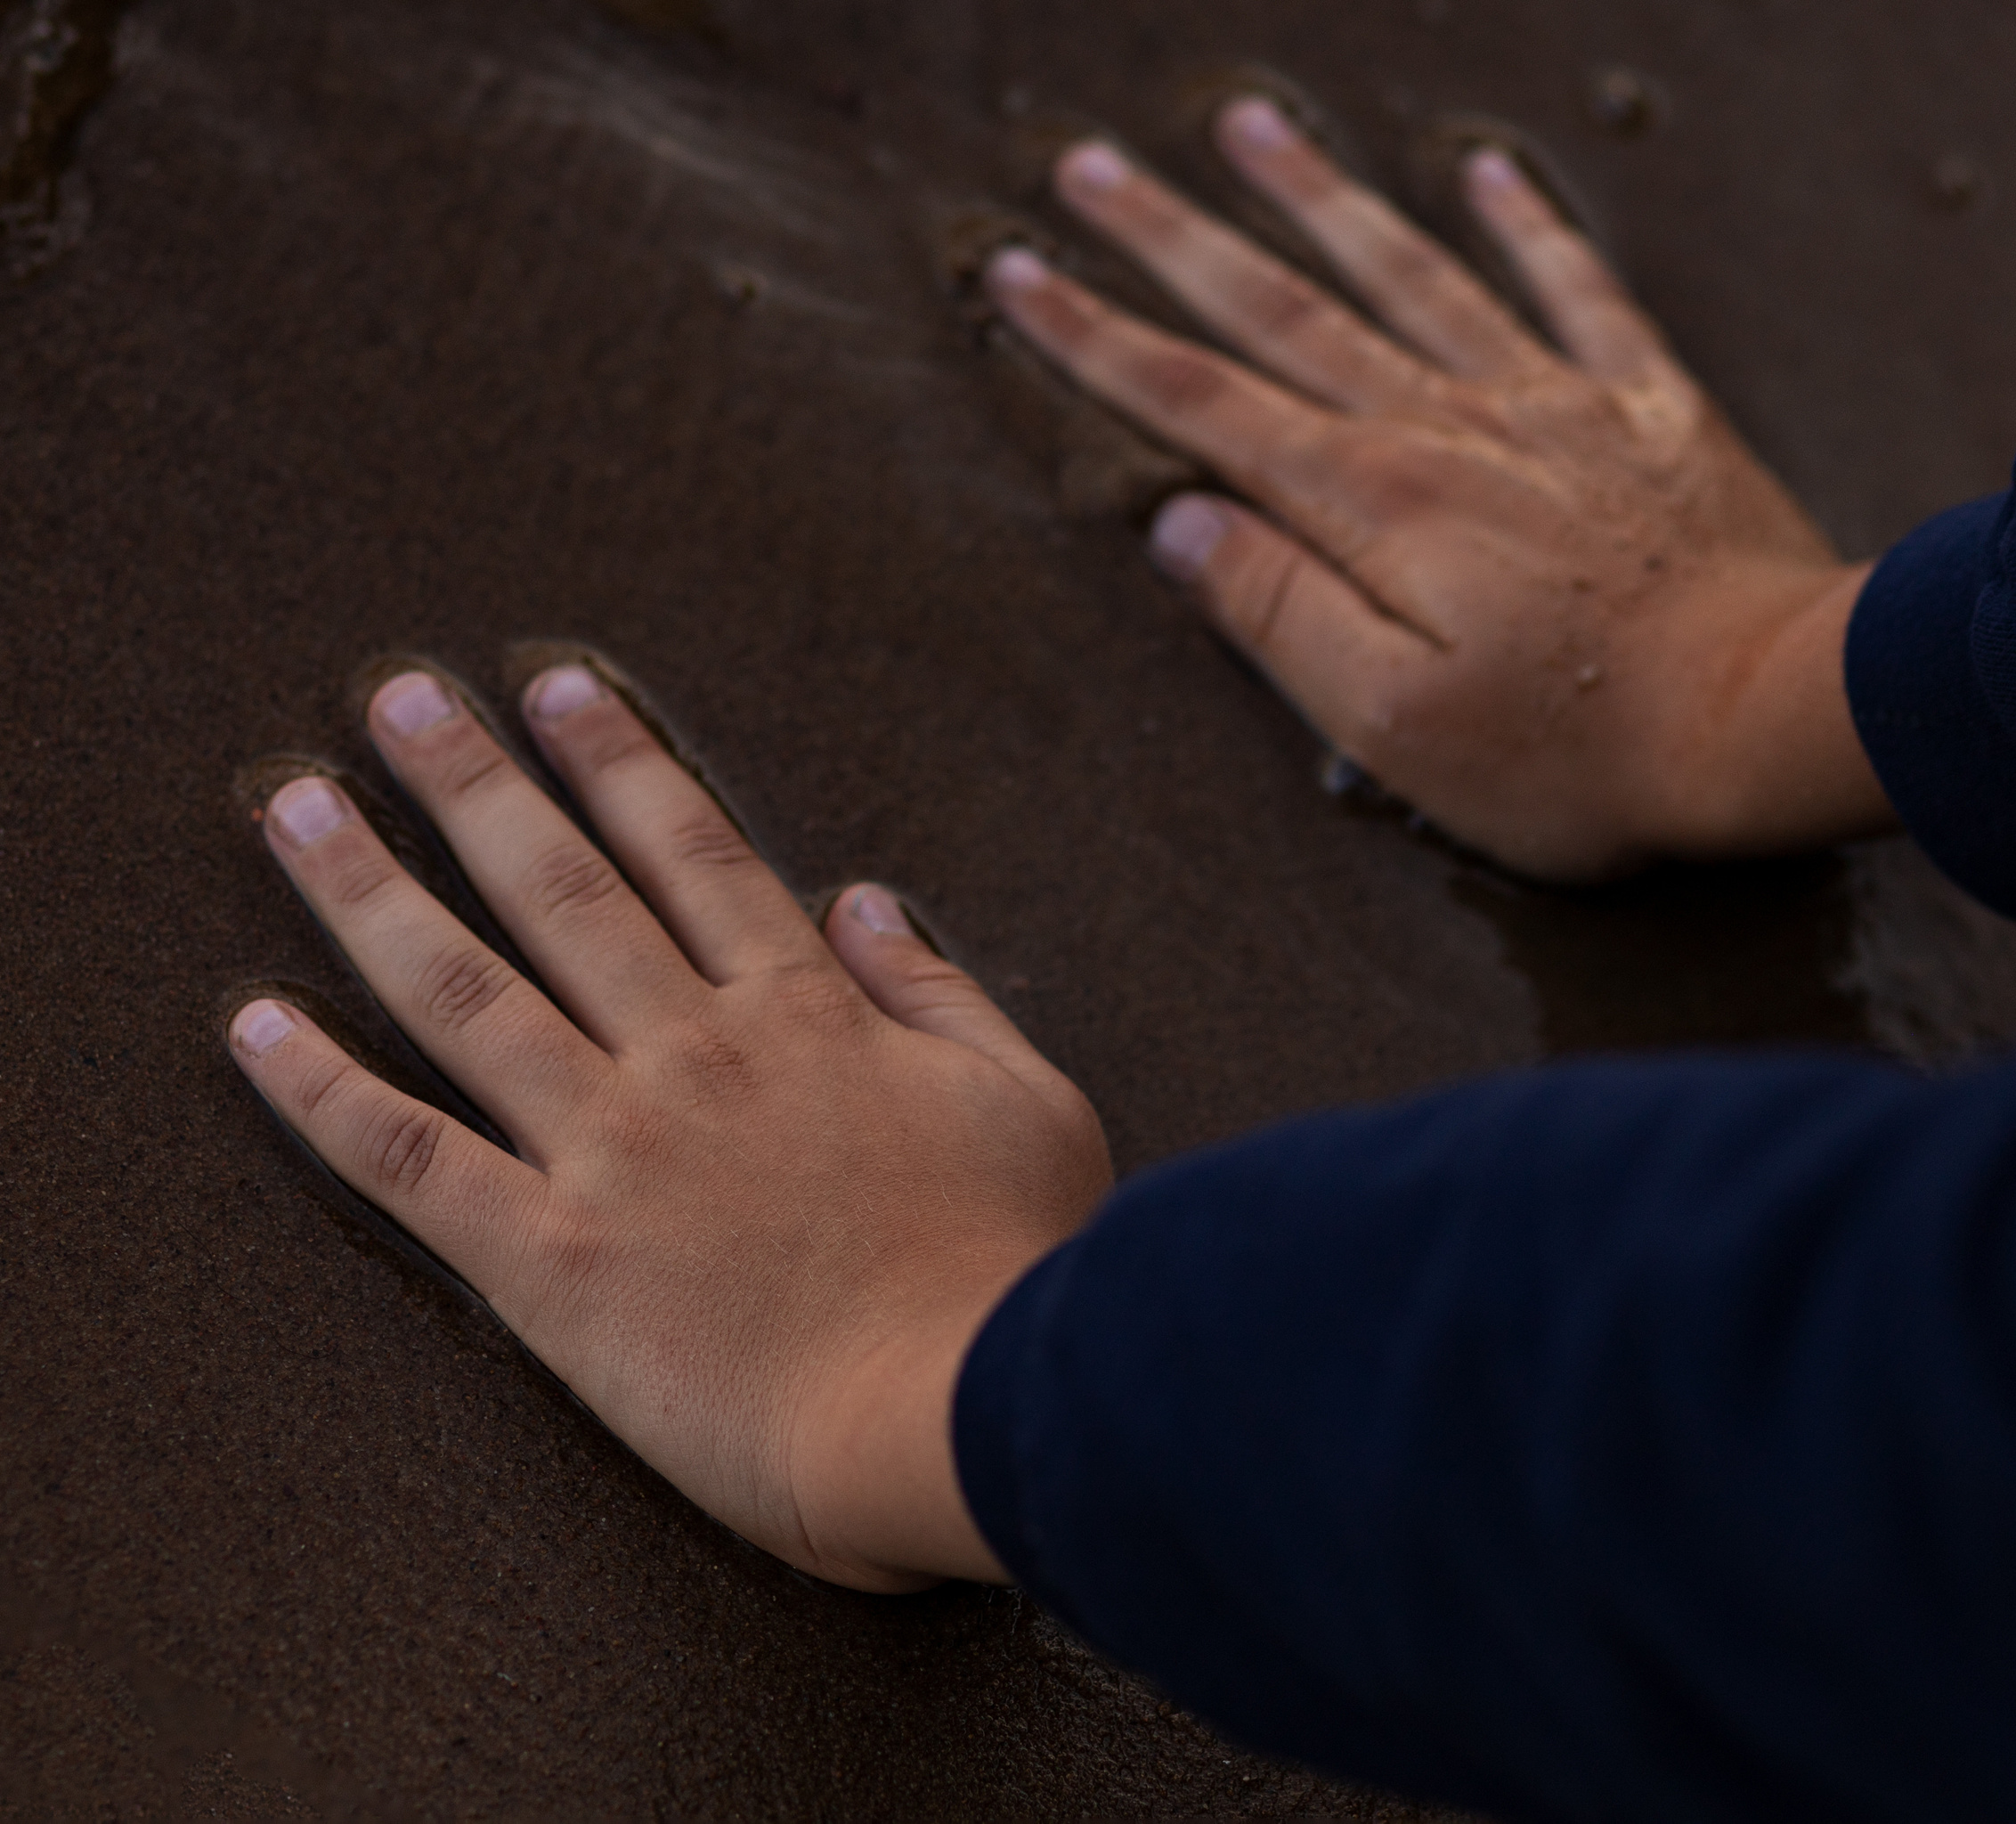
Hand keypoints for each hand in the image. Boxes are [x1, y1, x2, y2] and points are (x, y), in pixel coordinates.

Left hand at [228, 666, 1110, 1590]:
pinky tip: (251, 1025)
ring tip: (298, 806)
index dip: (619, 765)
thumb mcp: (1025, 1100)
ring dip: (371, 891)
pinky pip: (409, 1160)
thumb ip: (938, 993)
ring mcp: (611, 1150)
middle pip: (558, 890)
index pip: (694, 856)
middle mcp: (691, 1055)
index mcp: (803, 1017)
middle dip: (471, 783)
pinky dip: (323, 1090)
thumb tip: (862, 903)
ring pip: (464, 991)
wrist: (952, 1415)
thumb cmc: (1009, 1268)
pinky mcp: (550, 1261)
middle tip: (398, 697)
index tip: (556, 690)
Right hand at [989, 98, 1896, 881]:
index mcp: (1371, 504)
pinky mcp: (1646, 407)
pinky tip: (1481, 171)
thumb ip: (1280, 614)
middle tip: (1087, 167)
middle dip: (1173, 240)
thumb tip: (1180, 527)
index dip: (1099, 343)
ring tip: (1246, 126)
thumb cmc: (1576, 751)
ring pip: (1406, 272)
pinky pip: (1573, 287)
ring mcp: (1549, 402)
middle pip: (1282, 312)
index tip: (1016, 278)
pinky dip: (1525, 225)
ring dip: (1317, 199)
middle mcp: (1446, 425)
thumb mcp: (1393, 724)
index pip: (1203, 406)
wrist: (1770, 714)